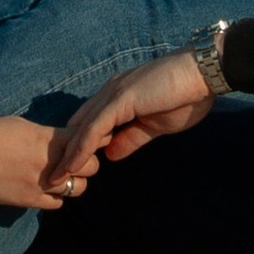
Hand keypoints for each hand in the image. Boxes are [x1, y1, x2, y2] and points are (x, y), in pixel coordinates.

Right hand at [0, 112, 84, 211]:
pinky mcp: (30, 201)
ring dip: (74, 181)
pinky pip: (58, 203)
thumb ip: (47, 134)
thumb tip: (64, 138)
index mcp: (49, 140)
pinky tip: (46, 187)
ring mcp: (41, 185)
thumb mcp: (21, 125)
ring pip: (78, 188)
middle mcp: (50, 163)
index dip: (93, 139)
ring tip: (62, 174)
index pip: (88, 141)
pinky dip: (56, 196)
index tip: (91, 139)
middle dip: (87, 161)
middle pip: (91, 167)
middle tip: (77, 158)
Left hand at [44, 52, 213, 193]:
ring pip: (82, 130)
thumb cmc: (185, 97)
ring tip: (55, 179)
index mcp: (118, 96)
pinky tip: (72, 166)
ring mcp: (112, 94)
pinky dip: (81, 149)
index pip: (89, 124)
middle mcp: (109, 92)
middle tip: (51, 178)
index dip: (77, 146)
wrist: (202, 75)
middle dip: (64, 152)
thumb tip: (110, 155)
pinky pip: (94, 129)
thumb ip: (131, 138)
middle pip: (78, 127)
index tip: (67, 169)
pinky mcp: (119, 100)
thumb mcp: (154, 126)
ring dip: (67, 156)